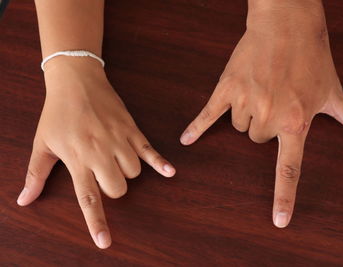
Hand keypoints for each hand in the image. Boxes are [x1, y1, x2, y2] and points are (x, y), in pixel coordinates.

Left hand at [17, 58, 175, 247]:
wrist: (77, 81)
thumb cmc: (57, 113)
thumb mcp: (42, 143)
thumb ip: (36, 174)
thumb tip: (24, 200)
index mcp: (77, 159)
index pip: (88, 198)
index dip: (97, 222)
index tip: (105, 241)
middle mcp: (100, 153)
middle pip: (118, 189)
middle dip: (113, 188)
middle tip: (102, 173)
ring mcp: (118, 141)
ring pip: (133, 173)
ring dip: (126, 173)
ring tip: (115, 158)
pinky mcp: (131, 130)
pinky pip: (149, 151)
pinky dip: (161, 163)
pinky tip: (170, 172)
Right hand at [180, 1, 342, 227]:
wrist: (286, 24)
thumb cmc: (312, 57)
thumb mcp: (334, 91)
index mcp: (294, 122)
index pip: (288, 168)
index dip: (284, 196)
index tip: (279, 221)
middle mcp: (267, 117)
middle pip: (257, 140)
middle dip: (264, 125)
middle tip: (275, 99)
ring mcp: (244, 103)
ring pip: (239, 126)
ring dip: (247, 114)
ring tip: (259, 90)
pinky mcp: (227, 89)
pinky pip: (208, 114)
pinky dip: (197, 127)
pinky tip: (186, 139)